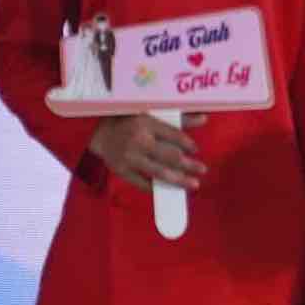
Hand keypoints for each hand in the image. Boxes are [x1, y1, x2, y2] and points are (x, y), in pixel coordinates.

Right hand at [89, 113, 208, 190]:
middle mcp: (138, 141)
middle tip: (203, 170)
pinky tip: (170, 190)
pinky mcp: (121, 171)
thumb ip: (178, 118)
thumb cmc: (131, 121)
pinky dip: (156, 187)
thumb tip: (204, 119)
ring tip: (193, 184)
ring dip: (178, 180)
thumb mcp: (152, 114)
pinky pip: (142, 183)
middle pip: (170, 156)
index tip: (196, 150)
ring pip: (159, 172)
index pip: (173, 135)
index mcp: (146, 123)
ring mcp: (129, 158)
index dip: (187, 144)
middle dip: (189, 165)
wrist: (100, 133)